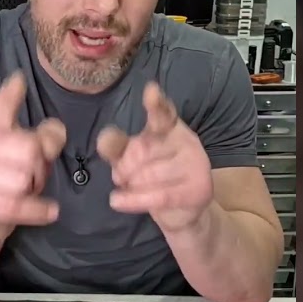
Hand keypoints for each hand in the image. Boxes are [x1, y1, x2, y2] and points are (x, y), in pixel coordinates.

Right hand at [0, 72, 66, 241]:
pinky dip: (38, 210)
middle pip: (30, 147)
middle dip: (41, 167)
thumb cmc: (2, 186)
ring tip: (26, 194)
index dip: (11, 93)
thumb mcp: (25, 159)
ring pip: (24, 178)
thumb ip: (43, 140)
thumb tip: (56, 130)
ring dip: (34, 191)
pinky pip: (15, 204)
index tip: (19, 81)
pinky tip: (50, 210)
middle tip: (33, 179)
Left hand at [97, 82, 212, 232]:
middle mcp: (185, 140)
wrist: (184, 209)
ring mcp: (195, 163)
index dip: (156, 104)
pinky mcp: (198, 189)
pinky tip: (117, 201)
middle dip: (124, 167)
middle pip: (141, 149)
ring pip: (147, 176)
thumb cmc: (154, 177)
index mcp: (169, 126)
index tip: (150, 91)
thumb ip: (117, 146)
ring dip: (131, 187)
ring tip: (134, 189)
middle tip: (123, 177)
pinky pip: (158, 195)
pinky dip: (133, 200)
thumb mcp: (131, 157)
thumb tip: (104, 139)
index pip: (163, 112)